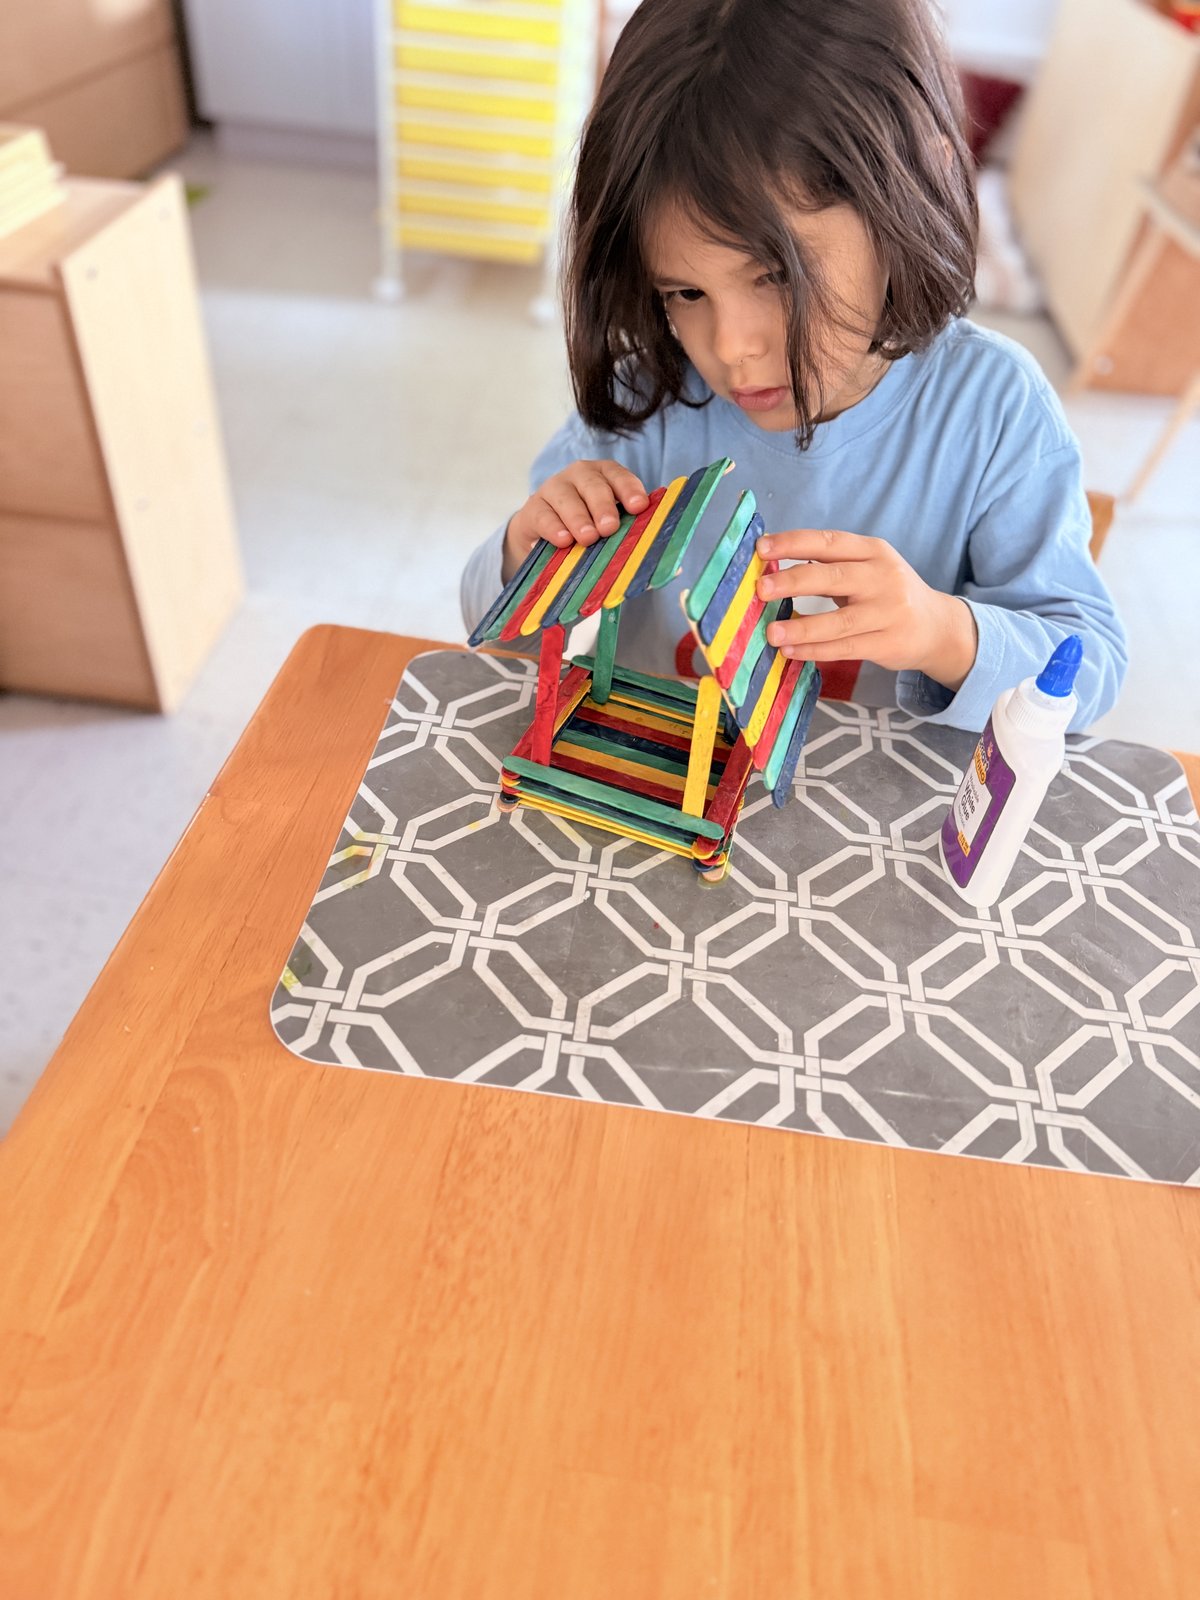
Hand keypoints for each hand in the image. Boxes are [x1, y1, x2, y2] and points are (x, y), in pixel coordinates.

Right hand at [502, 459, 649, 582]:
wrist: (545, 533)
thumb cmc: (587, 526)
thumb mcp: (606, 522)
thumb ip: (624, 525)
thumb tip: (643, 543)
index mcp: (604, 474)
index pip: (618, 475)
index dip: (629, 489)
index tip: (639, 507)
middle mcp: (579, 475)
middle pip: (593, 486)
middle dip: (603, 506)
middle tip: (610, 527)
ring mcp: (553, 488)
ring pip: (567, 499)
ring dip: (579, 518)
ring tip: (588, 538)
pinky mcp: (533, 508)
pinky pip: (543, 516)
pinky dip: (553, 528)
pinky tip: (564, 540)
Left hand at [755, 528, 978, 690]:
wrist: (936, 626)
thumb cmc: (888, 594)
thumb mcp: (868, 568)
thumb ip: (830, 565)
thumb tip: (773, 567)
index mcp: (873, 551)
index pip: (829, 542)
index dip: (794, 543)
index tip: (762, 548)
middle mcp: (883, 577)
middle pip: (833, 577)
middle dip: (793, 581)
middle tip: (761, 589)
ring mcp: (888, 612)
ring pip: (839, 621)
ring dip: (802, 628)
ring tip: (771, 634)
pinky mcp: (888, 643)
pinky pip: (846, 648)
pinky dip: (816, 651)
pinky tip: (792, 652)